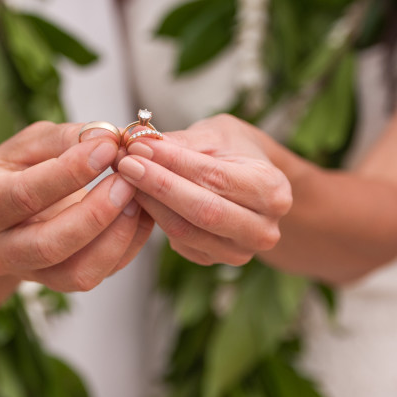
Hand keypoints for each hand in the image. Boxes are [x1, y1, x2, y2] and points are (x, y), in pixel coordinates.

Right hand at [0, 122, 152, 291]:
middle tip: (129, 179)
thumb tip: (106, 138)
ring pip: (77, 272)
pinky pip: (99, 275)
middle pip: (49, 244)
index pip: (24, 194)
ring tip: (138, 197)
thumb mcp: (29, 144)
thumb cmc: (17, 169)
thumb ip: (63, 139)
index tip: (108, 147)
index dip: (69, 172)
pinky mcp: (58, 284)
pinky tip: (141, 214)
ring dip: (117, 235)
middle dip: (96, 212)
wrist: (7, 211)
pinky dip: (127, 246)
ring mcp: (27, 274)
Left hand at [116, 113, 290, 265]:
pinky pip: (179, 242)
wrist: (251, 181)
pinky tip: (138, 196)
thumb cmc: (234, 152)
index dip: (172, 163)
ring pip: (185, 231)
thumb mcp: (216, 135)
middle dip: (157, 185)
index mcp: (272, 189)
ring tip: (125, 176)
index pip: (214, 178)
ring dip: (150, 203)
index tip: (138, 147)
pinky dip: (154, 218)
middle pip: (202, 211)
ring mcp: (241, 251)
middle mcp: (263, 228)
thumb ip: (183, 141)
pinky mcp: (216, 261)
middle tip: (125, 163)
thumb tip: (141, 142)